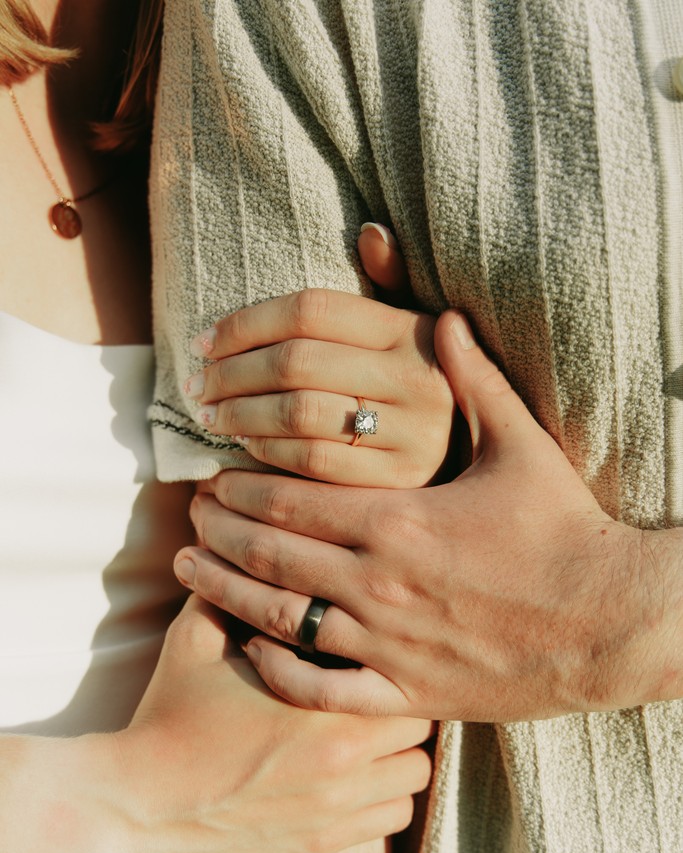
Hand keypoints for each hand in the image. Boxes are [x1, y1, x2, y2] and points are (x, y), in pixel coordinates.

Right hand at [111, 596, 431, 852]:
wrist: (137, 808)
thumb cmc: (168, 717)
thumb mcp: (195, 641)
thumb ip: (234, 592)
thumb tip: (248, 549)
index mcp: (318, 698)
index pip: (400, 669)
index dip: (390, 657)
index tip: (375, 652)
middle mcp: (341, 754)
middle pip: (422, 719)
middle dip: (403, 701)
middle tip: (377, 690)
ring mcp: (338, 805)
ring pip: (418, 771)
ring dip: (401, 751)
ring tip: (371, 736)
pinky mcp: (326, 842)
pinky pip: (397, 814)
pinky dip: (388, 796)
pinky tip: (357, 779)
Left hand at [174, 312, 681, 721]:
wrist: (610, 620)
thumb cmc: (566, 532)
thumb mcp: (521, 446)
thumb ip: (474, 381)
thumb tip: (445, 317)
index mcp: (397, 521)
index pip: (290, 499)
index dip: (240, 488)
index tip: (213, 479)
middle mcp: (378, 585)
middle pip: (269, 556)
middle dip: (219, 532)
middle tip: (189, 518)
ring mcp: (388, 646)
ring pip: (279, 621)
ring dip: (225, 593)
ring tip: (190, 573)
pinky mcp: (408, 693)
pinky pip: (323, 691)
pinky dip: (279, 672)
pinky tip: (252, 650)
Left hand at [183, 228, 453, 487]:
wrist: (478, 464)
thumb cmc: (427, 389)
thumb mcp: (418, 334)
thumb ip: (392, 285)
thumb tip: (370, 233)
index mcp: (412, 329)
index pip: (310, 310)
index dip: (245, 323)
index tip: (203, 342)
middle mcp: (416, 376)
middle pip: (295, 361)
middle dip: (231, 373)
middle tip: (196, 385)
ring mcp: (412, 431)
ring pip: (298, 412)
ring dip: (240, 414)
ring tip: (211, 417)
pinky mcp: (399, 479)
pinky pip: (314, 461)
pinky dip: (269, 452)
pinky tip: (246, 447)